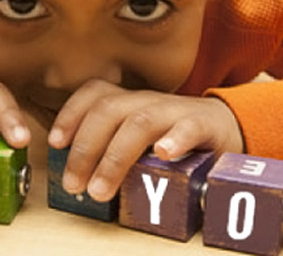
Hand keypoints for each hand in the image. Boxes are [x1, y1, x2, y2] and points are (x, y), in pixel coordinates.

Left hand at [48, 79, 242, 201]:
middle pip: (108, 111)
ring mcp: (175, 111)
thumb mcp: (137, 138)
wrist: (227, 126)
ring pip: (140, 122)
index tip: (55, 143)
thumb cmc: (173, 137)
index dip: (70, 114)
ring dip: (115, 157)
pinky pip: (189, 126)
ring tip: (101, 188)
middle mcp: (147, 101)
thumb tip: (75, 175)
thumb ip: (111, 147)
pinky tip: (164, 154)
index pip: (94, 94)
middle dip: (85, 148)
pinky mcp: (205, 124)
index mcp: (128, 102)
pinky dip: (176, 139)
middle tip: (74, 185)